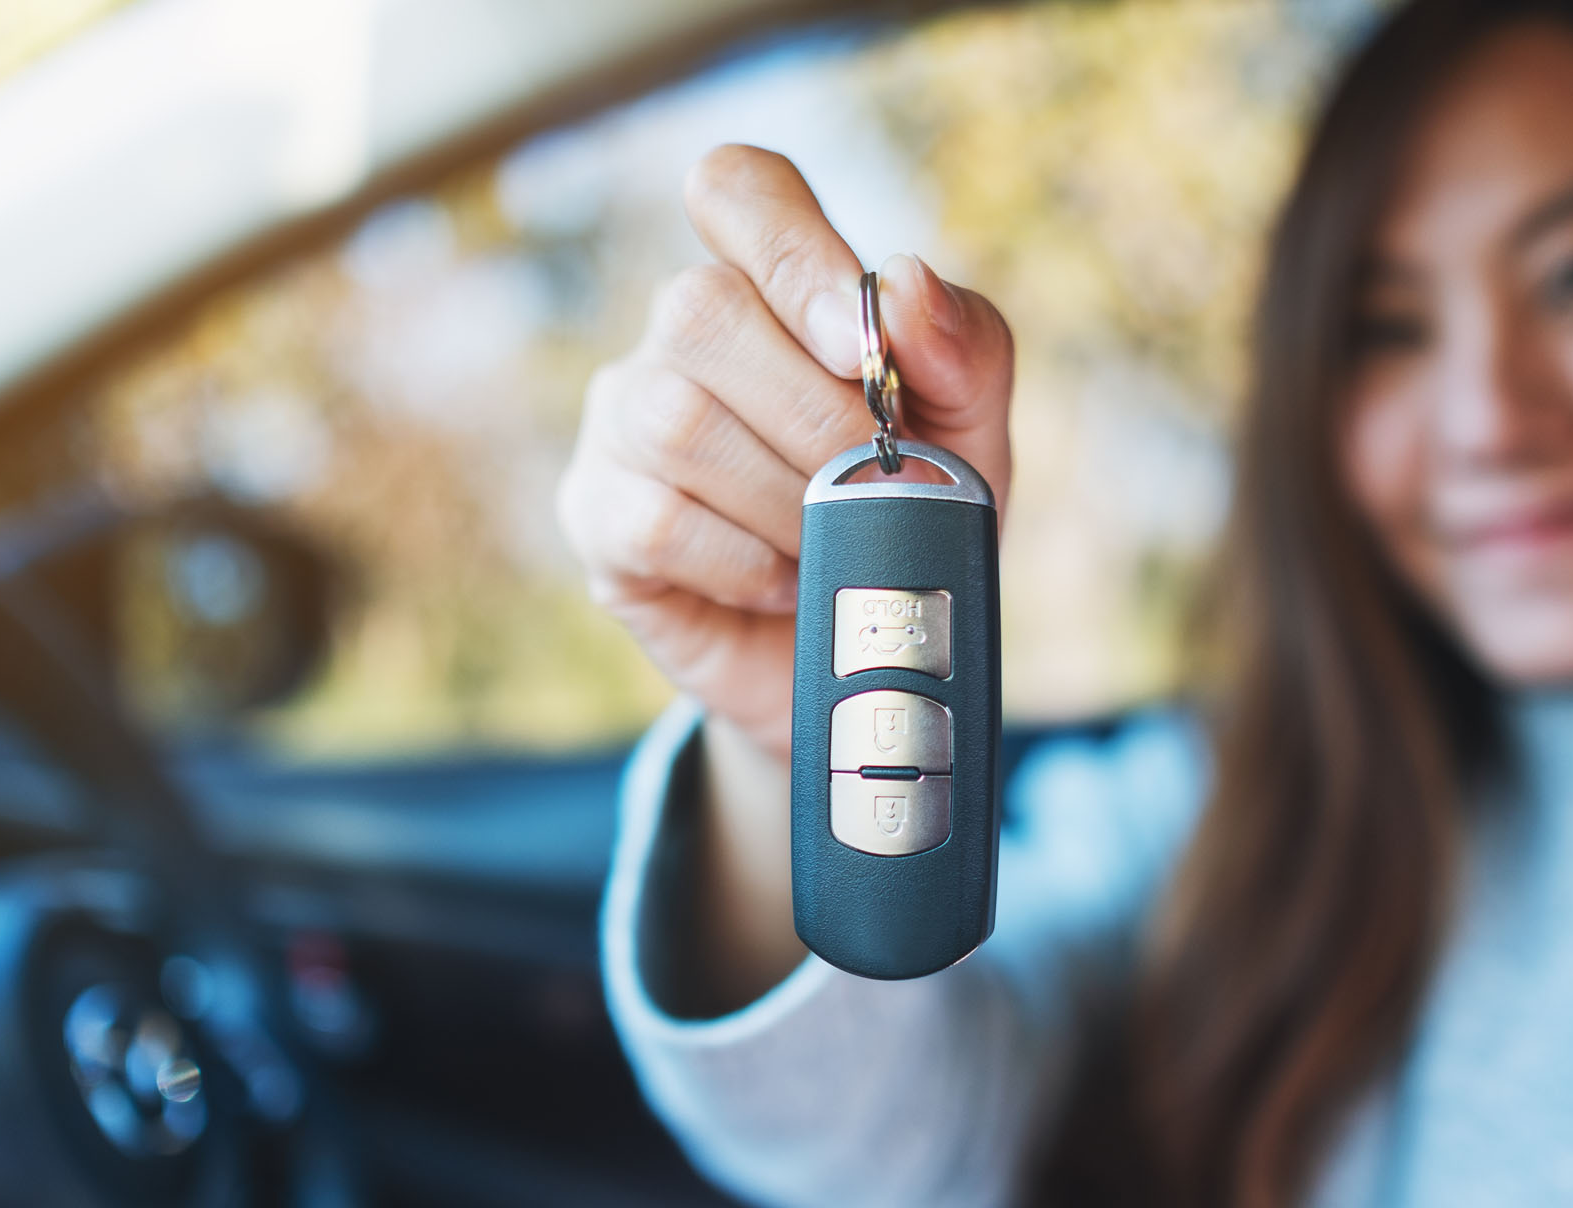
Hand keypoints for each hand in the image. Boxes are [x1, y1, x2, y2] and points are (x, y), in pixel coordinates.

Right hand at [559, 144, 1013, 760]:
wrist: (863, 655)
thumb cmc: (911, 515)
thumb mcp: (973, 430)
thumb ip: (964, 347)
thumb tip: (905, 285)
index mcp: (770, 286)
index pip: (737, 188)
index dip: (791, 249)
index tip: (860, 346)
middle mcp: (679, 338)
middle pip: (701, 307)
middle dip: (815, 412)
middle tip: (873, 482)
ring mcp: (623, 423)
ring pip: (676, 419)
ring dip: (787, 496)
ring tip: (830, 539)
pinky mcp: (598, 518)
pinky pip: (657, 520)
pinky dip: (744, 560)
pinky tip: (782, 579)